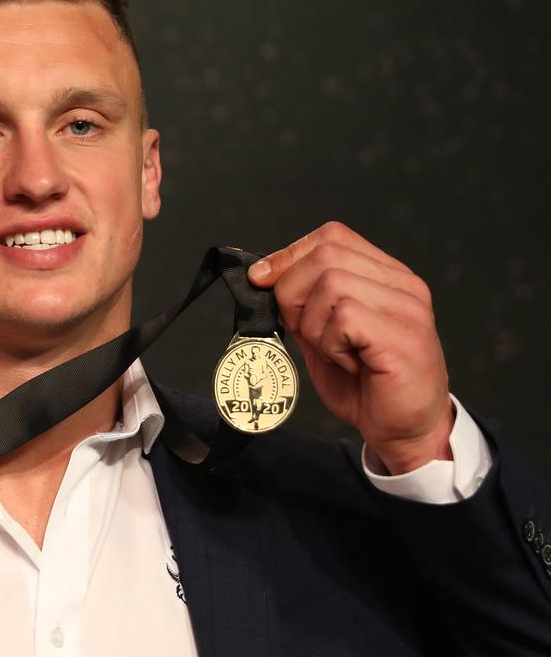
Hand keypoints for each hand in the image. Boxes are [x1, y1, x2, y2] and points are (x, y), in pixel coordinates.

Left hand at [247, 222, 453, 473]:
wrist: (406, 431)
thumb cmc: (366, 386)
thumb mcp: (321, 337)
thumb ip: (301, 305)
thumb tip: (263, 277)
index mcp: (385, 277)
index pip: (331, 237)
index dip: (288, 255)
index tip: (261, 281)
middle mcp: (402, 284)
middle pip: (326, 254)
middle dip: (294, 292)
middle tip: (306, 333)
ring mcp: (407, 308)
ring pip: (331, 284)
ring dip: (314, 324)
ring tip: (335, 352)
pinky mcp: (403, 335)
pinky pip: (344, 317)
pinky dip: (331, 344)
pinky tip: (349, 364)